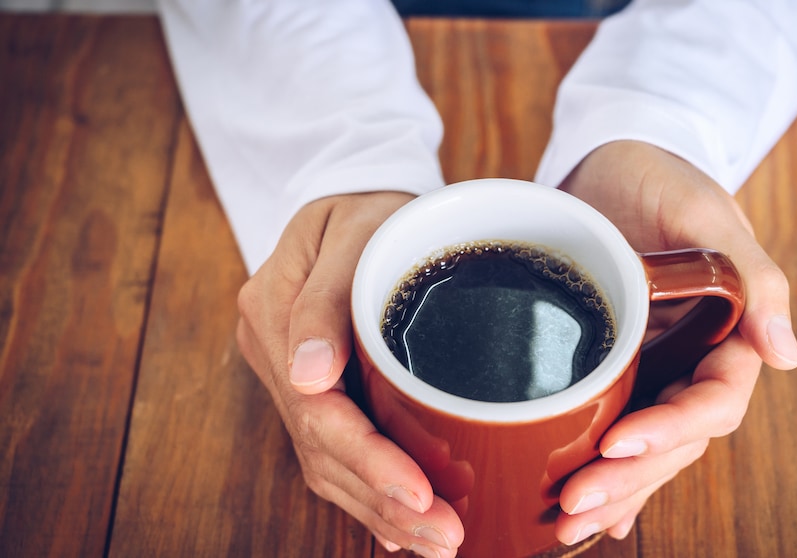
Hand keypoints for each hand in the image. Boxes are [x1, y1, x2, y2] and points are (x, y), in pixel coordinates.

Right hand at [236, 192, 463, 556]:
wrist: (359, 190)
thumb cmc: (369, 204)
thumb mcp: (354, 230)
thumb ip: (325, 300)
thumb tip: (309, 377)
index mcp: (274, 313)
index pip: (318, 410)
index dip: (370, 461)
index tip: (422, 494)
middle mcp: (277, 354)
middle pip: (324, 450)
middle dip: (385, 502)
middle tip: (447, 538)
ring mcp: (293, 372)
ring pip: (329, 462)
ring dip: (381, 510)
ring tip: (436, 542)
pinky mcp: (318, 384)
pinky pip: (336, 449)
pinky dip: (370, 491)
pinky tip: (402, 524)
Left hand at [552, 140, 796, 543]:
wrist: (613, 164)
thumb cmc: (662, 177)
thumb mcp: (705, 210)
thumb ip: (752, 276)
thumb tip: (786, 355)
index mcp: (730, 332)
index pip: (713, 400)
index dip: (670, 429)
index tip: (618, 443)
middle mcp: (695, 361)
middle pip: (676, 439)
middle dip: (631, 477)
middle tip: (575, 503)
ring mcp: (657, 370)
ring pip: (646, 447)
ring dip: (614, 489)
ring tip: (566, 524)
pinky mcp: (616, 369)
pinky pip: (617, 428)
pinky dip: (608, 474)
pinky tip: (587, 515)